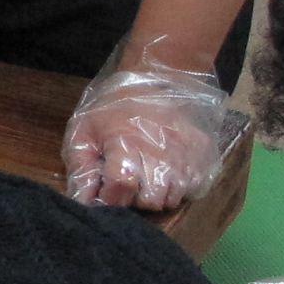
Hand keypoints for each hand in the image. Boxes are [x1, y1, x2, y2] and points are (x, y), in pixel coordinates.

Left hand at [62, 52, 246, 209]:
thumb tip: (83, 202)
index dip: (112, 198)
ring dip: (159, 196)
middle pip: (152, 198)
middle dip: (136, 200)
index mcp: (125, 141)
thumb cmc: (111, 111)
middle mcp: (159, 148)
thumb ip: (81, 168)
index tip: (107, 193)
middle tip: (129, 187)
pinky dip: (180, 187)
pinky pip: (195, 186)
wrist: (151, 81)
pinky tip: (167, 174)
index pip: (123, 186)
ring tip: (147, 180)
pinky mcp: (202, 151)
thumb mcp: (83, 131)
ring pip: (175, 196)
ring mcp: (185, 150)